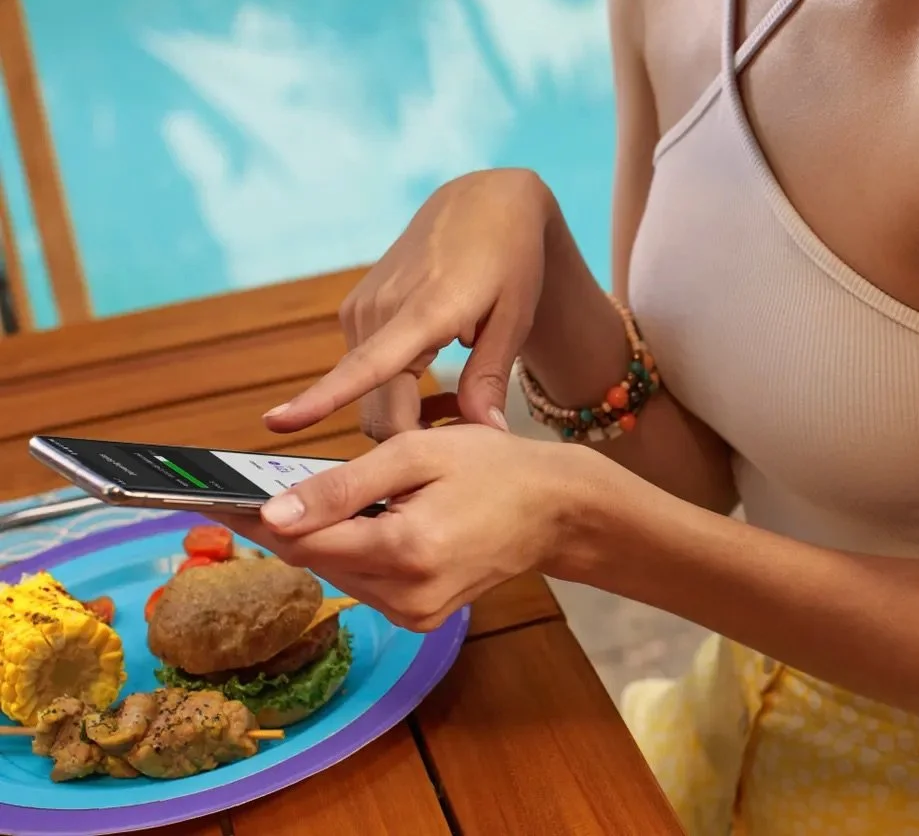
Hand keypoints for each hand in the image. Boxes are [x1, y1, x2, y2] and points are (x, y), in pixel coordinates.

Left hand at [208, 426, 615, 631]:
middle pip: (314, 560)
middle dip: (292, 524)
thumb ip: (342, 486)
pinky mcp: (419, 619)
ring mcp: (414, 614)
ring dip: (327, 538)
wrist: (554, 510)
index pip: (302, 541)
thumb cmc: (493, 468)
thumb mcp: (417, 454)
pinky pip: (363, 584)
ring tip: (346, 500)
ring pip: (336, 574)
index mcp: (404, 550)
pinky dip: (356, 554)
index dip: (253, 518)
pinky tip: (374, 525)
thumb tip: (272, 515)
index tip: (210, 497)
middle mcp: (406, 594)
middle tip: (269, 487)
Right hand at [264, 169, 554, 439]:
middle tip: (462, 435)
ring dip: (404, 414)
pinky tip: (430, 376)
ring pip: (368, 393)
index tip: (277, 422)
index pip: (365, 366)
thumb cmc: (509, 260)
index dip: (322, 399)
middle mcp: (379, 309)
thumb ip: (490, 378)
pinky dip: (392, 390)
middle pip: (374, 406)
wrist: (483, 203)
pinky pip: (364, 370)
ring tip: (458, 402)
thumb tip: (487, 433)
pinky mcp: (356, 309)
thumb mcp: (514, 319)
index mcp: (423, 311)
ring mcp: (361, 307)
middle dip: (410, 437)